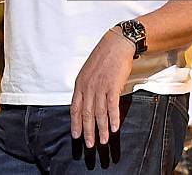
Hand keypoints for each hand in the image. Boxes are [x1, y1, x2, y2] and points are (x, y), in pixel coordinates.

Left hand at [70, 28, 134, 147]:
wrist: (116, 45)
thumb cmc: (103, 57)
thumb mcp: (88, 71)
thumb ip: (86, 86)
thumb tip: (85, 101)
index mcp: (80, 84)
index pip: (75, 108)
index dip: (75, 124)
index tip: (76, 136)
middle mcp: (88, 87)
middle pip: (86, 114)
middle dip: (88, 132)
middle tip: (89, 146)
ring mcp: (100, 87)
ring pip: (99, 113)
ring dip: (101, 130)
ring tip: (103, 142)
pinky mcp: (113, 86)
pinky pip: (112, 106)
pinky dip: (113, 119)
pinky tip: (114, 129)